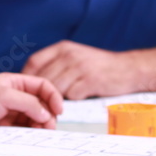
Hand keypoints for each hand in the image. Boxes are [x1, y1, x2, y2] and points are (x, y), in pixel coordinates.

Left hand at [0, 72, 62, 129]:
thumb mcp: (4, 96)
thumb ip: (28, 103)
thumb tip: (46, 114)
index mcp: (14, 81)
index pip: (42, 85)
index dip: (54, 97)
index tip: (59, 111)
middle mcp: (14, 94)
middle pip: (40, 104)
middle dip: (47, 115)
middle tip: (47, 129)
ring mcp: (9, 109)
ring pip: (33, 117)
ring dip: (39, 125)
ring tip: (37, 134)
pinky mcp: (4, 123)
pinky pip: (23, 127)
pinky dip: (29, 132)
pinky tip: (28, 137)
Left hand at [22, 40, 138, 99]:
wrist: (130, 68)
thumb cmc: (100, 67)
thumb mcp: (76, 56)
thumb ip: (58, 64)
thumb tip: (34, 81)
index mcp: (63, 48)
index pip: (35, 61)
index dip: (26, 77)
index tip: (26, 90)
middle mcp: (70, 55)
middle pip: (44, 77)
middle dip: (39, 93)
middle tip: (39, 105)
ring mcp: (80, 67)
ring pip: (56, 88)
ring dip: (54, 100)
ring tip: (56, 108)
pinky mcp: (91, 80)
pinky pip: (72, 96)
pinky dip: (71, 102)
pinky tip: (76, 103)